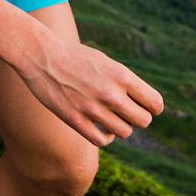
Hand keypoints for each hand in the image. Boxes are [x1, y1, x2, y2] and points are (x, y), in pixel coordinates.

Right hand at [15, 30, 165, 147]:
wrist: (41, 55)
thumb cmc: (74, 56)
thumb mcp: (105, 62)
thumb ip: (125, 82)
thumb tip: (141, 102)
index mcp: (122, 76)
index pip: (155, 103)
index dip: (152, 107)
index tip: (144, 106)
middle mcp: (111, 94)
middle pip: (143, 120)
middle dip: (138, 117)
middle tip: (126, 111)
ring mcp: (93, 109)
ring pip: (126, 132)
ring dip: (121, 126)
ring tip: (111, 117)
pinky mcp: (76, 120)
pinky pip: (103, 140)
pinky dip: (107, 137)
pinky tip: (103, 128)